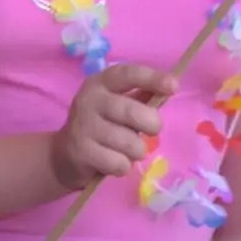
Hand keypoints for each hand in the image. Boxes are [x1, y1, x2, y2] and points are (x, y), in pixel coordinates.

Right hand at [52, 63, 177, 189]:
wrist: (66, 153)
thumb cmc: (102, 125)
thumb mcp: (116, 104)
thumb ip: (141, 96)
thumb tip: (170, 86)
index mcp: (100, 83)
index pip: (126, 74)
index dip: (151, 78)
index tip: (174, 86)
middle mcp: (90, 99)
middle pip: (133, 113)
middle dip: (151, 125)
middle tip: (150, 130)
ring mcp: (84, 125)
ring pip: (131, 144)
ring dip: (135, 151)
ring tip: (124, 149)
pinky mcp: (82, 150)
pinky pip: (120, 164)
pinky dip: (122, 166)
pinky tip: (111, 161)